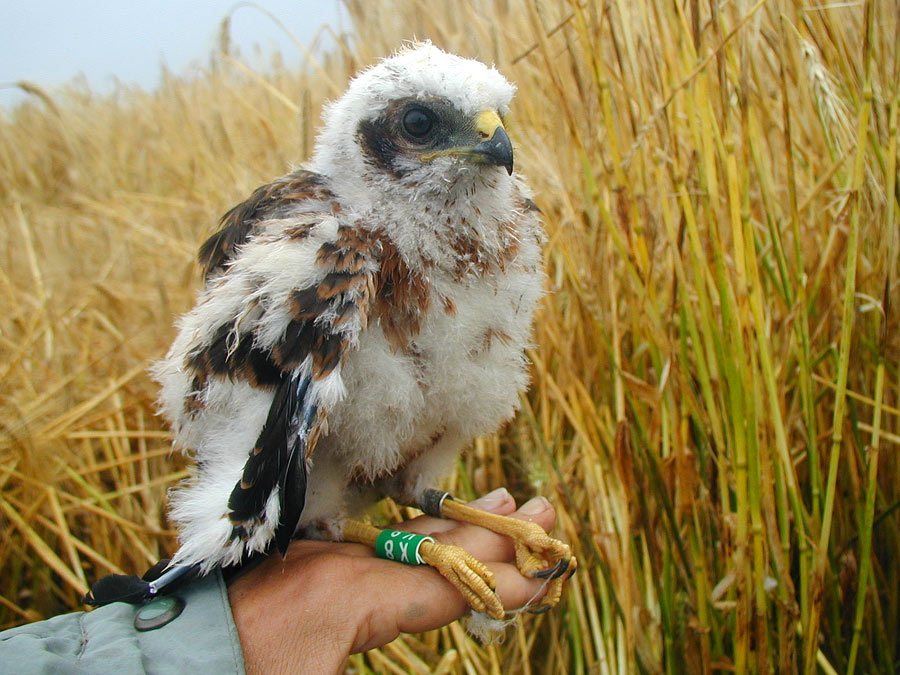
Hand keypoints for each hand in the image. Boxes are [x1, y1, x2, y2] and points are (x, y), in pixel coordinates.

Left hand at [227, 488, 556, 673]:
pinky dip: (418, 535)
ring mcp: (325, 560)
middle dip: (492, 533)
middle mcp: (344, 567)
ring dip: (460, 524)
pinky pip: (377, 544)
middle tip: (541, 509)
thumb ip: (371, 664)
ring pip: (408, 539)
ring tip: (503, 502)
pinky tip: (432, 529)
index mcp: (350, 599)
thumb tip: (429, 611)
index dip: (499, 583)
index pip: (445, 588)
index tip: (544, 574)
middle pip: (436, 548)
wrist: (174, 656)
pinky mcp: (307, 562)